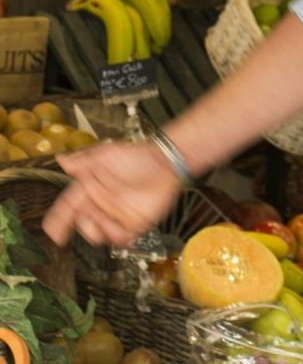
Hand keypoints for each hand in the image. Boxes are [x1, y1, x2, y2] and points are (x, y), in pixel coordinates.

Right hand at [42, 141, 181, 246]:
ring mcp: (116, 216)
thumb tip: (62, 161)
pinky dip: (114, 235)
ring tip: (102, 217)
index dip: (58, 219)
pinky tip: (116, 224)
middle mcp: (100, 205)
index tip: (50, 229)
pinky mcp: (134, 224)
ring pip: (98, 235)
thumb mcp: (105, 153)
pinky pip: (119, 238)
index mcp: (90, 189)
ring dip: (96, 230)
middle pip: (81, 225)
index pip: (68, 207)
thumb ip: (83, 159)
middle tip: (82, 216)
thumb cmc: (134, 155)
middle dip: (79, 225)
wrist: (162, 160)